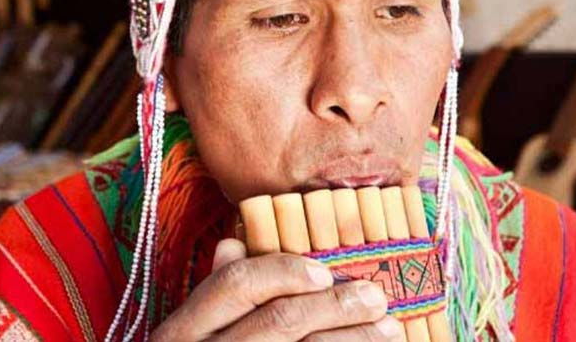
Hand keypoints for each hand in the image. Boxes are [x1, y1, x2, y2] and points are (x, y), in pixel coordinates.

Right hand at [151, 238, 404, 340]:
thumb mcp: (191, 335)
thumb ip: (215, 293)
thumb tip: (233, 243)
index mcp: (184, 330)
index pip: (236, 284)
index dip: (284, 272)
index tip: (325, 271)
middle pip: (280, 321)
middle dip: (336, 306)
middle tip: (376, 297)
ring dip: (355, 341)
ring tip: (390, 330)